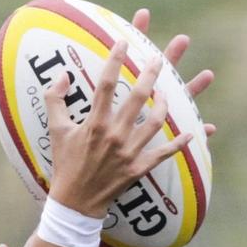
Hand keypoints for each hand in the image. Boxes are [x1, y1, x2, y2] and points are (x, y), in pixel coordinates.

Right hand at [44, 16, 214, 219]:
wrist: (74, 204)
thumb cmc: (65, 165)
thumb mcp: (55, 131)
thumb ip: (55, 100)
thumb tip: (63, 75)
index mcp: (94, 124)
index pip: (105, 84)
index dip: (115, 60)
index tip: (122, 42)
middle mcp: (114, 135)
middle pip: (137, 97)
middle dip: (150, 74)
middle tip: (158, 58)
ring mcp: (128, 152)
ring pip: (154, 121)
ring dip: (164, 104)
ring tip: (166, 92)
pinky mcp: (137, 169)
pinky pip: (163, 154)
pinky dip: (178, 145)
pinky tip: (191, 134)